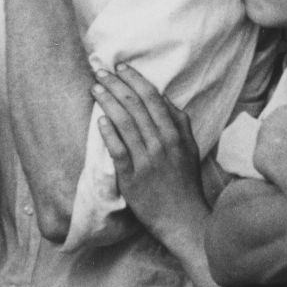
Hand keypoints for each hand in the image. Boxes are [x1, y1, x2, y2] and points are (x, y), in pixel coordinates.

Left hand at [92, 64, 207, 242]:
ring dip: (108, 102)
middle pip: (135, 106)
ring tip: (95, 88)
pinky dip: (109, 133)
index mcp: (175, 134)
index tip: (120, 67)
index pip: (152, 98)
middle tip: (100, 71)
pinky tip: (99, 119)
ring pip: (125, 124)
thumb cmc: (185, 181)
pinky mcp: (132, 178)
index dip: (135, 80)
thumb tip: (164, 98)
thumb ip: (179, 122)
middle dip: (116, 84)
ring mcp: (146, 161)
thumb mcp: (190, 148)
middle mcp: (161, 144)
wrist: (183, 219)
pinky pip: (118, 150)